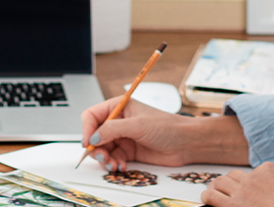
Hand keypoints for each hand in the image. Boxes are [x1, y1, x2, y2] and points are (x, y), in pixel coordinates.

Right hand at [80, 97, 248, 170]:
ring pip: (102, 149)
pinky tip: (122, 166)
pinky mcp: (128, 152)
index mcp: (119, 107)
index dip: (86, 129)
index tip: (88, 142)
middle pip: (94, 135)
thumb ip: (112, 129)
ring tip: (113, 165)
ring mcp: (123, 137)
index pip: (92, 116)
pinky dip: (114, 164)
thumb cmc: (168, 126)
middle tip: (103, 158)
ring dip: (104, 159)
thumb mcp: (138, 125)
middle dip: (95, 148)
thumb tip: (93, 138)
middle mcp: (118, 122)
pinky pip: (112, 159)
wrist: (187, 143)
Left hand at [201, 162, 273, 206]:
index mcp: (269, 169)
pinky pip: (213, 196)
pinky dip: (207, 196)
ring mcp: (242, 190)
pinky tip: (206, 198)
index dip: (249, 182)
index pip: (252, 172)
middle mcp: (253, 176)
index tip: (250, 189)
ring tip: (211, 192)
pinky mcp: (233, 205)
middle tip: (225, 188)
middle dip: (229, 182)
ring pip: (220, 182)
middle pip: (234, 175)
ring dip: (216, 187)